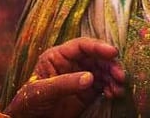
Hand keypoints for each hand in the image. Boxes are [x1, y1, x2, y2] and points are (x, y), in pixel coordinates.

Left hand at [5, 37, 125, 117]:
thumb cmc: (29, 102)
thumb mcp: (43, 91)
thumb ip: (65, 83)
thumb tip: (90, 77)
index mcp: (58, 56)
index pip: (81, 46)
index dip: (98, 47)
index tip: (113, 53)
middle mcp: (72, 63)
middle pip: (96, 57)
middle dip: (110, 65)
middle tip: (120, 75)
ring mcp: (80, 77)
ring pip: (102, 71)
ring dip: (113, 77)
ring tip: (119, 88)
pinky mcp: (86, 92)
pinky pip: (103, 85)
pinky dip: (111, 88)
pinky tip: (114, 94)